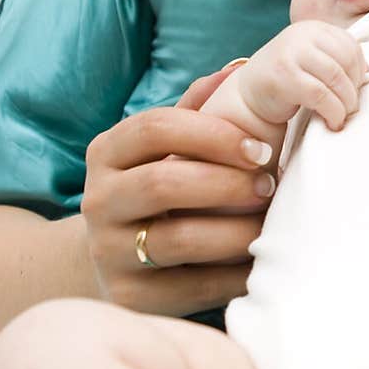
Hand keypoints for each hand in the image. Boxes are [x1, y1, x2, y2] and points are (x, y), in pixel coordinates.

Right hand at [81, 62, 275, 314]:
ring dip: (237, 230)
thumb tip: (237, 70)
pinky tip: (260, 261)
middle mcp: (98, 201)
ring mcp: (109, 252)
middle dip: (228, 184)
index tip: (261, 148)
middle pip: (163, 183)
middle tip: (270, 186)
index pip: (155, 127)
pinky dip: (235, 273)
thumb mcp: (163, 147)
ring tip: (269, 223)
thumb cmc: (157, 188)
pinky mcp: (130, 297)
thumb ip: (195, 109)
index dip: (214, 135)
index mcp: (106, 153)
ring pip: (179, 238)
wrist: (113, 259)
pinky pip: (193, 286)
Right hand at [238, 21, 368, 130]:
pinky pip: (320, 95)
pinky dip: (333, 112)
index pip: (350, 45)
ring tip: (341, 117)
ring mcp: (290, 53)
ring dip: (346, 103)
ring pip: (336, 77)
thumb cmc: (286, 81)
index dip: (359, 71)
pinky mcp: (283, 76)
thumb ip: (336, 59)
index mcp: (312, 28)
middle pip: (346, 60)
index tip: (354, 91)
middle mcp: (300, 35)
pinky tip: (332, 122)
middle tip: (350, 108)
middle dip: (354, 88)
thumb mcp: (312, 61)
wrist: (248, 96)